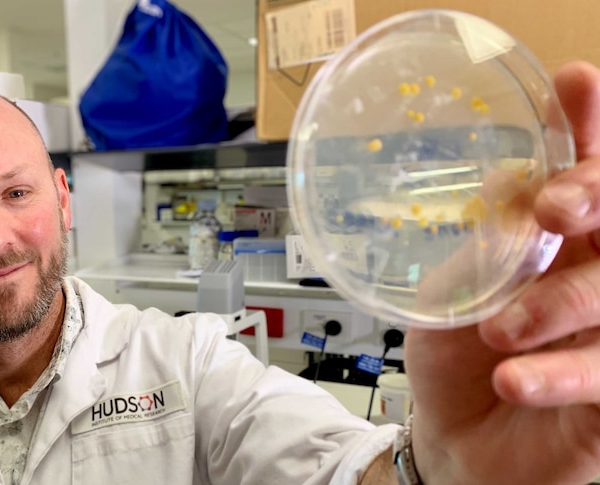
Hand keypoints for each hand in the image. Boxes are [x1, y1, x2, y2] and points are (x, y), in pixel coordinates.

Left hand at [406, 61, 599, 484]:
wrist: (454, 443)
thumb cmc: (458, 362)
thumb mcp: (454, 292)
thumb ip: (486, 241)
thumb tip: (506, 180)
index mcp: (564, 244)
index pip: (591, 178)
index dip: (591, 129)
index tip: (577, 83)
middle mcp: (598, 277)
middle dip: (597, 196)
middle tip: (555, 208)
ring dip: (560, 303)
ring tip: (497, 332)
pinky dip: (560, 372)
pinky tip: (514, 377)